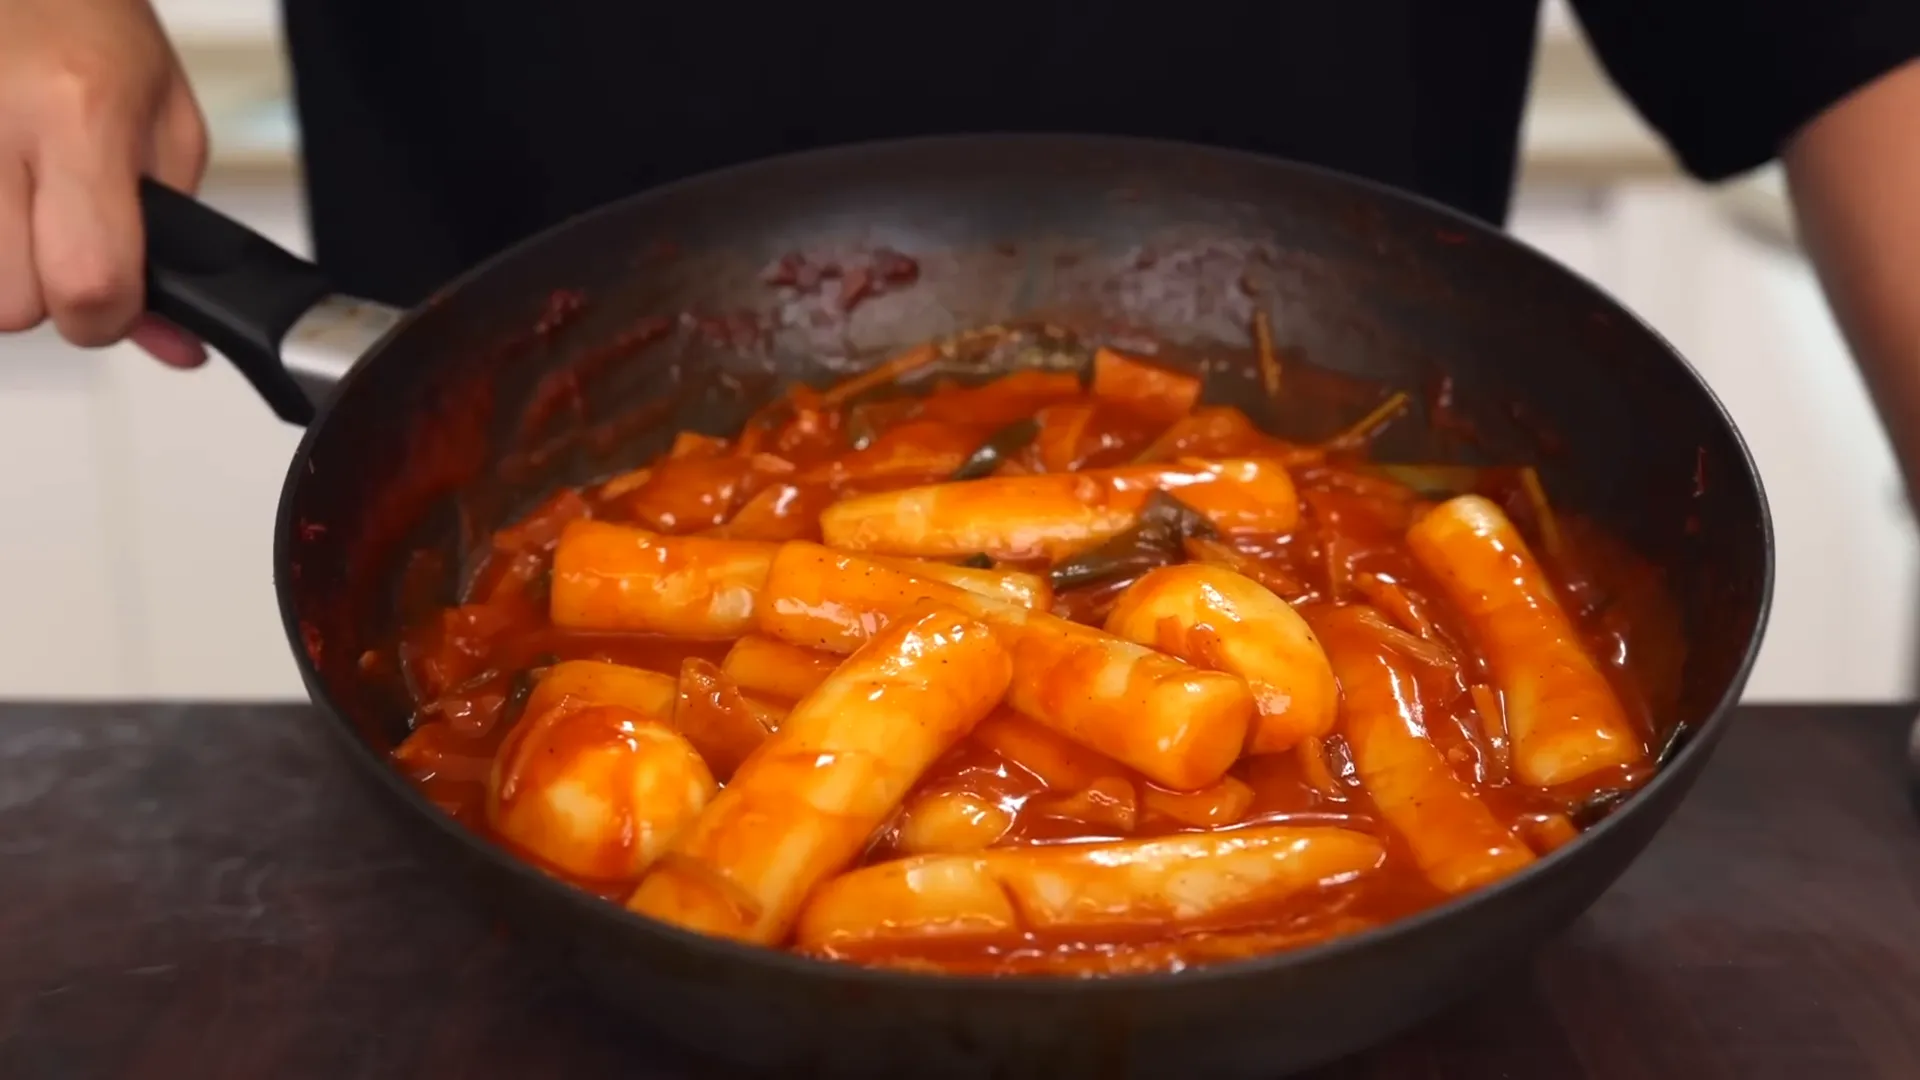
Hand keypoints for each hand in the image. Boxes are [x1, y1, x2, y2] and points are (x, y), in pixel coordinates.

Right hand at [0, 0, 208, 366]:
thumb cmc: (88, 28)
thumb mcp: (165, 125)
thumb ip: (173, 243)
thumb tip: (176, 344)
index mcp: (78, 115)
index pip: (87, 283)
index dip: (108, 317)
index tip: (118, 300)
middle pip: (11, 304)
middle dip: (47, 289)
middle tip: (61, 230)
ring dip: (2, 268)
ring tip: (22, 201)